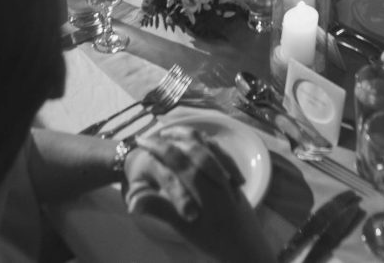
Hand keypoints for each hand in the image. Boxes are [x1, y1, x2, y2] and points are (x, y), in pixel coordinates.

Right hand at [123, 126, 272, 261]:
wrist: (249, 253)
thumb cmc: (215, 245)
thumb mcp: (185, 230)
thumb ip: (161, 210)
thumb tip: (133, 202)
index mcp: (204, 191)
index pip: (177, 160)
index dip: (158, 147)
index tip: (143, 140)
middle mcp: (218, 178)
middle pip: (193, 148)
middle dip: (173, 137)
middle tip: (156, 133)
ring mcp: (229, 176)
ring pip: (209, 146)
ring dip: (190, 137)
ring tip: (173, 132)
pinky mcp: (236, 179)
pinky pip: (222, 153)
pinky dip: (207, 143)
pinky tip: (198, 143)